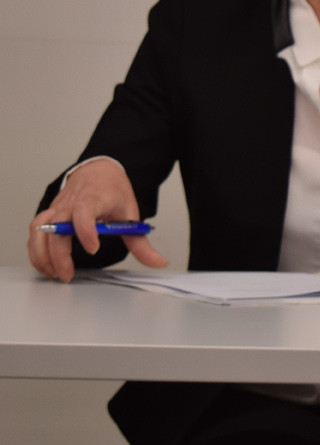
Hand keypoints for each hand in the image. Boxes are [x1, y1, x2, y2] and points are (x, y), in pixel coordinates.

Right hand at [28, 159, 167, 281]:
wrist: (97, 170)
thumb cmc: (112, 190)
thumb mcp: (131, 213)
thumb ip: (140, 242)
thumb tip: (159, 262)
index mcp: (94, 199)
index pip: (84, 212)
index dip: (86, 230)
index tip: (94, 247)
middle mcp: (71, 203)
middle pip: (57, 228)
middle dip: (60, 254)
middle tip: (68, 274)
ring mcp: (57, 208)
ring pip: (39, 229)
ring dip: (41, 254)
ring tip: (53, 273)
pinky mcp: (48, 214)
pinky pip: (35, 231)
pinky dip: (36, 249)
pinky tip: (46, 265)